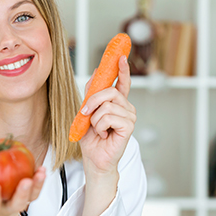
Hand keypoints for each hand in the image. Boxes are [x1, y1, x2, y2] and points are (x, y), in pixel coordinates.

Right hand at [0, 166, 46, 215]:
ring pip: (30, 197)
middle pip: (17, 204)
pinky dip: (40, 179)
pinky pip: (37, 188)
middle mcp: (8, 206)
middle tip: (25, 182)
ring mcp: (21, 202)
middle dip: (22, 194)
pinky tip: (41, 168)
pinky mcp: (30, 196)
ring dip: (37, 185)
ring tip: (40, 173)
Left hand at [79, 55, 136, 175]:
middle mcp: (126, 107)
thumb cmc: (91, 138)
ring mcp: (130, 116)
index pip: (122, 82)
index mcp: (118, 103)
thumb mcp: (87, 111)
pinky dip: (100, 126)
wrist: (93, 159)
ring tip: (98, 129)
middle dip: (93, 101)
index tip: (121, 56)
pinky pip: (109, 117)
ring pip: (107, 106)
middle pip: (110, 91)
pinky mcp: (129, 126)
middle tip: (85, 113)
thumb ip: (92, 92)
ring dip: (94, 119)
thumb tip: (96, 71)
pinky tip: (104, 134)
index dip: (122, 69)